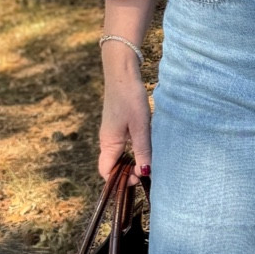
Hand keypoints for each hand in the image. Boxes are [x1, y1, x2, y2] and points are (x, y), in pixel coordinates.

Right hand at [99, 50, 151, 180]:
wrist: (122, 72)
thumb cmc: (129, 98)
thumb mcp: (140, 126)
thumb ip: (142, 150)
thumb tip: (144, 173)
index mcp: (108, 143)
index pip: (106, 172)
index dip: (119, 181)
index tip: (138, 177)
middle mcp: (107, 140)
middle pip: (113, 166)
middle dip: (127, 173)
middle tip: (147, 171)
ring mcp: (112, 133)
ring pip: (120, 156)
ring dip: (132, 162)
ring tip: (149, 161)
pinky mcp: (118, 125)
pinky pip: (124, 145)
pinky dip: (133, 151)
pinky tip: (147, 147)